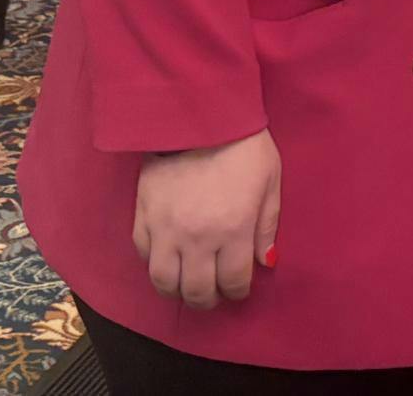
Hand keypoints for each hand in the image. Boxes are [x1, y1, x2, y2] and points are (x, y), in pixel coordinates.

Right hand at [133, 128, 280, 308]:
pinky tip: (167, 256)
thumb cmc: (244, 145)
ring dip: (176, 289)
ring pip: (163, 281)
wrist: (200, 113)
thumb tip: (264, 262)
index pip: (233, 282)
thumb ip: (267, 225)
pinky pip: (142, 253)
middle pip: (196, 290)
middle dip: (208, 299)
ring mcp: (165, 227)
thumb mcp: (270, 181)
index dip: (237, 291)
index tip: (238, 287)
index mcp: (233, 230)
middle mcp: (197, 237)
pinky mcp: (142, 213)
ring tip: (186, 282)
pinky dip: (154, 262)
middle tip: (212, 293)